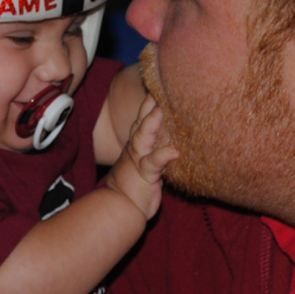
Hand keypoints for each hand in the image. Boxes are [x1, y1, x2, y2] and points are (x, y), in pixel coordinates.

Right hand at [105, 94, 178, 218]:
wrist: (120, 208)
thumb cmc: (134, 187)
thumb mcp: (144, 165)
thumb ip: (155, 150)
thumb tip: (173, 140)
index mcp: (136, 145)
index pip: (142, 119)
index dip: (148, 103)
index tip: (156, 85)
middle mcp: (135, 149)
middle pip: (141, 121)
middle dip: (148, 104)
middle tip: (157, 86)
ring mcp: (138, 160)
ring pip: (143, 137)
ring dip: (152, 122)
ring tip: (161, 110)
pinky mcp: (144, 174)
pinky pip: (154, 162)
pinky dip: (164, 155)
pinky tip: (174, 150)